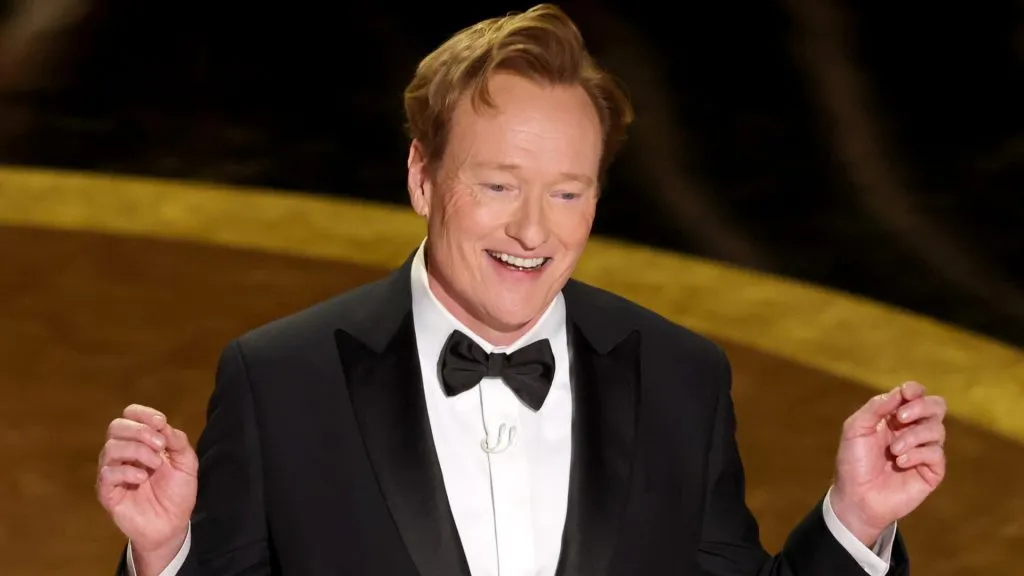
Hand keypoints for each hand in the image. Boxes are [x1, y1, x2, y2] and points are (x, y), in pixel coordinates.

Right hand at [96, 404, 197, 570]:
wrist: (172, 525)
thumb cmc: (177, 493)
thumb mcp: (186, 463)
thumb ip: (176, 441)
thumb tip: (162, 425)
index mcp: (141, 442)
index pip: (130, 415)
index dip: (143, 414)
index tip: (161, 423)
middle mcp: (123, 453)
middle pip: (115, 426)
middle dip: (140, 430)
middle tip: (160, 445)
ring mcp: (113, 472)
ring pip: (110, 448)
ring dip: (137, 451)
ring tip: (156, 464)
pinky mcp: (107, 492)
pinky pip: (107, 474)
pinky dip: (126, 472)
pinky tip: (142, 478)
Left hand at [830, 381, 946, 544]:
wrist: (856, 497)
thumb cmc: (853, 462)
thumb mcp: (856, 429)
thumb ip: (876, 408)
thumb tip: (899, 391)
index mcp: (894, 418)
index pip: (916, 396)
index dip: (915, 390)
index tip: (907, 393)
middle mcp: (913, 431)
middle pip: (937, 407)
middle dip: (922, 407)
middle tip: (901, 418)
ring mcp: (924, 450)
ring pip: (937, 429)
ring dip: (913, 436)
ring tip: (893, 450)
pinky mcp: (932, 471)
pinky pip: (936, 453)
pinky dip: (918, 454)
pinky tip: (900, 463)